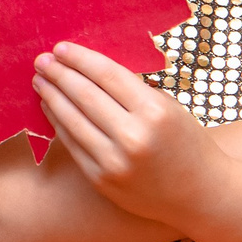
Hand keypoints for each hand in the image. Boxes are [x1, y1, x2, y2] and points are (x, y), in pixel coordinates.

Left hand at [32, 41, 224, 226]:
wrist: (200, 194)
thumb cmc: (188, 145)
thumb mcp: (171, 110)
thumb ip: (135, 93)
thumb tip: (91, 71)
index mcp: (155, 112)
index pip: (108, 75)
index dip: (81, 59)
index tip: (62, 48)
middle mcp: (133, 136)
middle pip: (85, 96)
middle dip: (60, 74)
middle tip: (42, 61)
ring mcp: (115, 161)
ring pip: (73, 120)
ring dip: (52, 97)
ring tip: (41, 82)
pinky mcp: (102, 179)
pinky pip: (73, 144)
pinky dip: (59, 124)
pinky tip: (51, 109)